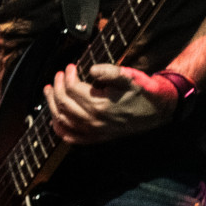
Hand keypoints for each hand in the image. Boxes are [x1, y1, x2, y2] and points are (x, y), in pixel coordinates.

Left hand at [42, 63, 178, 144]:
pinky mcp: (96, 139)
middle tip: (58, 75)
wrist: (157, 112)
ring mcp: (93, 132)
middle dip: (57, 87)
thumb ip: (110, 71)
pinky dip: (59, 129)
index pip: (73, 89)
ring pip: (63, 120)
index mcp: (100, 105)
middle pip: (64, 103)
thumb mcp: (129, 77)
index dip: (68, 76)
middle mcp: (94, 121)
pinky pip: (71, 137)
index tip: (70, 67)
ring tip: (49, 90)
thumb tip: (91, 69)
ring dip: (52, 104)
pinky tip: (54, 119)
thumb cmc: (142, 92)